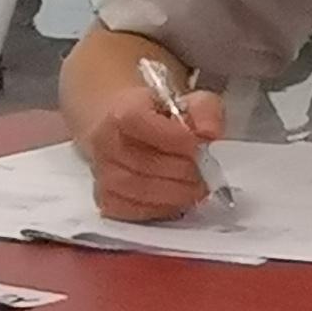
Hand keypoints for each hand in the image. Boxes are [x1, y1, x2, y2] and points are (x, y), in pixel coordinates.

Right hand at [78, 57, 222, 222]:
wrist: (125, 129)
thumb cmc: (160, 117)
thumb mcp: (191, 101)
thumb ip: (206, 112)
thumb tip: (209, 133)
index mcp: (122, 111)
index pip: (137, 121)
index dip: (172, 137)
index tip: (199, 147)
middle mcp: (105, 142)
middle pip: (141, 161)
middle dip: (182, 171)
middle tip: (206, 174)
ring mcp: (102, 171)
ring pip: (134, 189)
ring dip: (173, 193)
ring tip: (195, 188)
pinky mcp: (105, 196)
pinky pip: (127, 209)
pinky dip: (157, 208)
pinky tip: (175, 200)